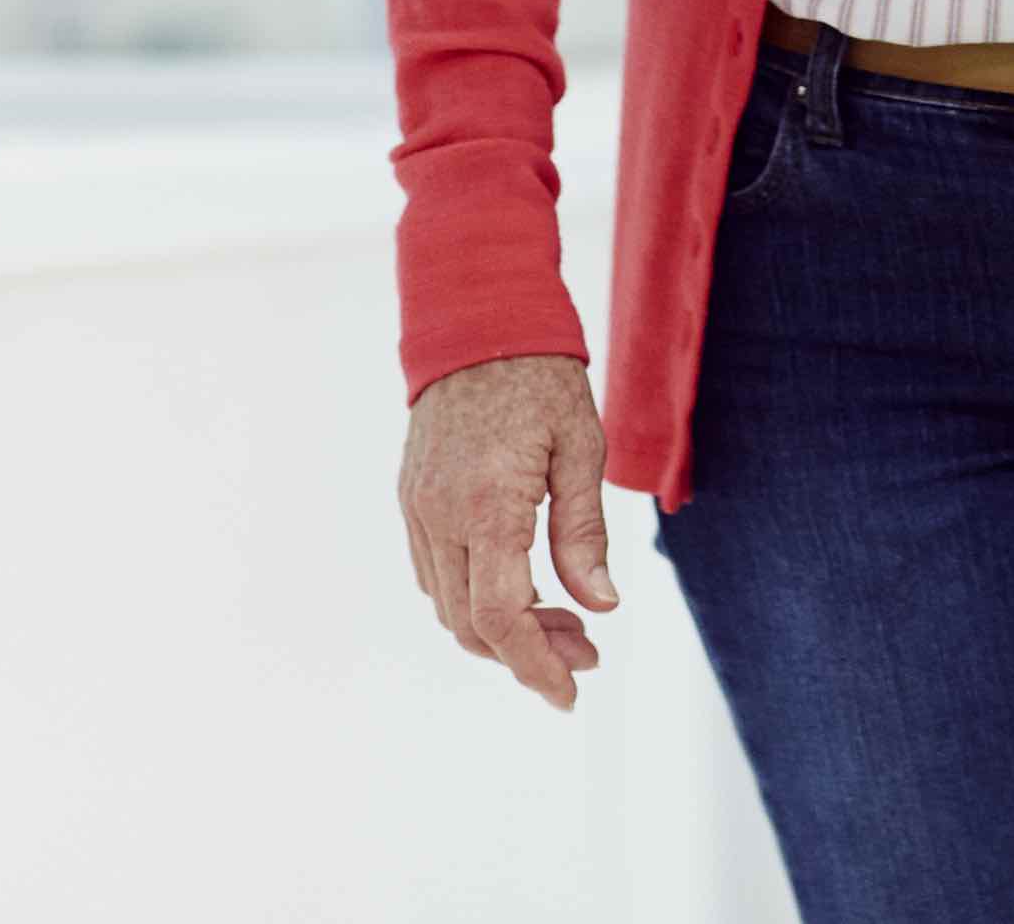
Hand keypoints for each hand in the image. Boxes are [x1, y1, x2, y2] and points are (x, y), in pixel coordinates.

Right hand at [401, 353, 620, 707]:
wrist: (477, 322)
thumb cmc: (541, 378)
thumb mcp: (582, 448)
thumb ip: (585, 532)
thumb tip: (601, 605)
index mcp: (489, 504)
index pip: (502, 615)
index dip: (535, 664)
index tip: (569, 692)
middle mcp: (441, 515)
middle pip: (471, 625)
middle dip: (529, 652)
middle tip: (587, 649)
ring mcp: (419, 509)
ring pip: (448, 606)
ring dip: (501, 630)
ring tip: (563, 622)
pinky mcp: (412, 500)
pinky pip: (435, 573)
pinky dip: (474, 598)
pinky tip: (520, 587)